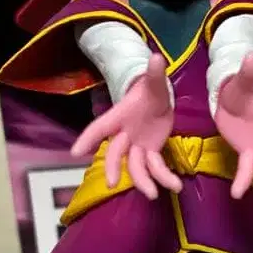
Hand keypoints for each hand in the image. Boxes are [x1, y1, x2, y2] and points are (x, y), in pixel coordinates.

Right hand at [70, 55, 180, 198]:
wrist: (158, 99)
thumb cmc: (150, 91)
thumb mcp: (155, 82)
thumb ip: (154, 73)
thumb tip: (157, 58)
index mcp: (120, 117)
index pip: (100, 127)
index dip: (88, 139)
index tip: (75, 152)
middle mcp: (124, 134)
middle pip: (114, 153)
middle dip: (112, 167)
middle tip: (112, 184)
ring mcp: (137, 146)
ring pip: (135, 166)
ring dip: (143, 181)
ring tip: (154, 194)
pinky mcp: (150, 152)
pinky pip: (155, 167)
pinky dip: (165, 177)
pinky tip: (177, 185)